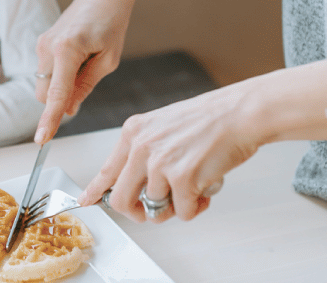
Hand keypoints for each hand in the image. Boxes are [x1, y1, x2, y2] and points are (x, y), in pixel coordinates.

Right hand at [33, 0, 134, 143]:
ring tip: (87, 62)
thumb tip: (68, 109)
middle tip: (88, 80)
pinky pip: (47, 71)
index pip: (55, 95)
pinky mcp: (42, 43)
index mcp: (66, 50)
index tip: (41, 140)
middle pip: (45, 94)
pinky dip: (61, 74)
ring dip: (62, 85)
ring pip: (45, 84)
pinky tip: (80, 57)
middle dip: (61, 99)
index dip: (49, 120)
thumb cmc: (111, 22)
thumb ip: (85, 86)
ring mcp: (42, 44)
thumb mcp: (108, 60)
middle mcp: (48, 47)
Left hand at [80, 83, 260, 222]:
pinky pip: (183, 212)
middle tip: (154, 212)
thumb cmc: (210, 120)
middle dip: (139, 213)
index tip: (86, 201)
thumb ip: (145, 152)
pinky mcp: (182, 178)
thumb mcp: (164, 127)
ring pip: (157, 208)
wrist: (240, 113)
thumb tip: (137, 185)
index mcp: (134, 132)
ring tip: (194, 188)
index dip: (95, 191)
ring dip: (177, 207)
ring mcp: (160, 163)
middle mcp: (142, 147)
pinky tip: (205, 189)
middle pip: (122, 200)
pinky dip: (196, 207)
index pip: (107, 170)